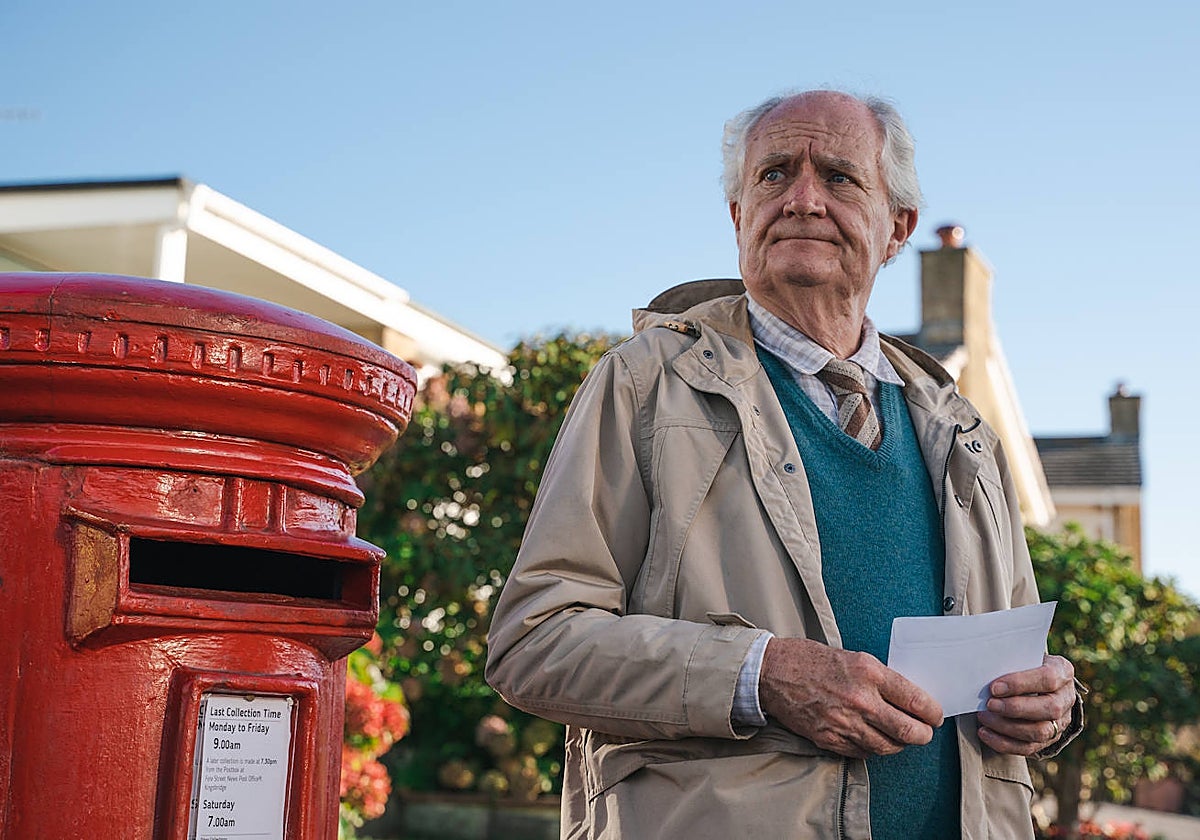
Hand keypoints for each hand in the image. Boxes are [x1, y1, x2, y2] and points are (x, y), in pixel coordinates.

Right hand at [759, 637, 944, 757]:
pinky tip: (872, 738)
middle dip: (922, 734)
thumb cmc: (809, 659)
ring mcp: (844, 723)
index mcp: (869, 673)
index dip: (932, 712)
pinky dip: (872, 748)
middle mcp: (860, 700)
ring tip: (900, 738)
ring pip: (887, 747)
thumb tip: (905, 698)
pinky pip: (862, 752)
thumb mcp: (853, 657)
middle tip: (924, 732)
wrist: (772, 671)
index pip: (916, 700)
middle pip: (908, 731)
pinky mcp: (829, 739)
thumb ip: (879, 678)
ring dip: (899, 745)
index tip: (934, 714)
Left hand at [977, 654, 1075, 755]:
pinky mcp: (1049, 739)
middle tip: (989, 704)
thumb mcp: (1024, 656)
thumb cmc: (1025, 666)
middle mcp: (1066, 698)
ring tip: (984, 717)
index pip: (1047, 679)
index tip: (995, 688)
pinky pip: (1029, 747)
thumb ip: (1012, 661)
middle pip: (1048, 709)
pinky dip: (1004, 743)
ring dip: (1007, 727)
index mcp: (1063, 672)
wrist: (1038, 683)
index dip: (1020, 684)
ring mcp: (1061, 722)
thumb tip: (984, 667)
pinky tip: (985, 733)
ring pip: (1040, 732)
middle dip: (1015, 708)